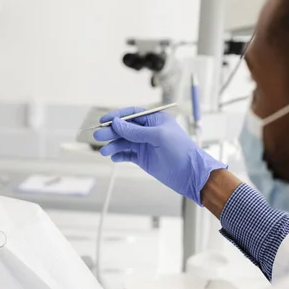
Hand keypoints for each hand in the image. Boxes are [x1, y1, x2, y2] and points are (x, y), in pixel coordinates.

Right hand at [94, 107, 226, 204]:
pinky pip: (127, 155)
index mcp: (155, 120)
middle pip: (125, 128)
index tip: (103, 120)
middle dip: (111, 132)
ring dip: (113, 146)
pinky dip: (119, 156)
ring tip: (104, 152)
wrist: (190, 174)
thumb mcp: (157, 136)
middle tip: (98, 136)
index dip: (117, 116)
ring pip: (124, 142)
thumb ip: (135, 130)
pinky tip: (114, 158)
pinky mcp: (144, 158)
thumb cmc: (180, 150)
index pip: (132, 114)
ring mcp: (145, 145)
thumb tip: (116, 123)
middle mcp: (149, 131)